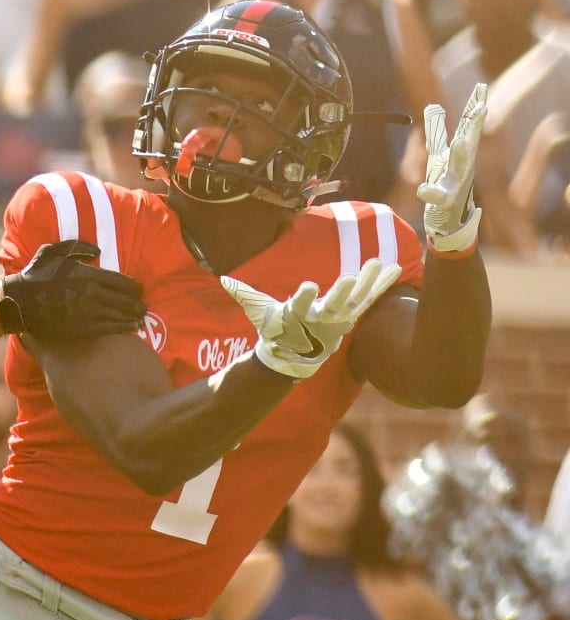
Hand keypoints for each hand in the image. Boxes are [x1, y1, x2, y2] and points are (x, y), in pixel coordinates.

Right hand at [0, 240, 145, 340]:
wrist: (20, 303)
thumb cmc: (36, 276)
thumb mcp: (53, 252)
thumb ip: (78, 248)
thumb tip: (98, 251)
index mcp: (89, 274)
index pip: (124, 282)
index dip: (136, 287)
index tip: (139, 290)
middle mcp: (93, 294)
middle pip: (127, 300)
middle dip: (138, 303)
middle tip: (143, 306)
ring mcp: (89, 313)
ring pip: (122, 316)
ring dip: (134, 317)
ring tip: (140, 318)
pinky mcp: (84, 328)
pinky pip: (112, 329)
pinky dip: (124, 329)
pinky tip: (130, 329)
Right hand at [220, 258, 401, 378]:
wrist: (294, 357)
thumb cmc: (275, 330)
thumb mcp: (259, 313)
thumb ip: (244, 293)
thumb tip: (223, 278)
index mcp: (296, 317)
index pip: (298, 307)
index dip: (304, 297)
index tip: (309, 286)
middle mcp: (320, 319)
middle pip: (332, 305)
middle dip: (342, 292)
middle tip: (352, 278)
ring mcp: (339, 319)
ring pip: (356, 300)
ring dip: (369, 282)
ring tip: (379, 263)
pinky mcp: (350, 316)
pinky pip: (369, 299)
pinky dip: (382, 285)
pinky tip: (396, 268)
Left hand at [417, 83, 485, 254]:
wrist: (449, 220)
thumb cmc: (446, 183)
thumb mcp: (439, 155)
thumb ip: (435, 131)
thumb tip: (432, 106)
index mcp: (460, 154)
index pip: (467, 128)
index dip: (474, 109)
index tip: (481, 88)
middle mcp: (463, 166)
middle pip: (469, 143)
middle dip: (474, 126)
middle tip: (481, 108)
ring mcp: (456, 184)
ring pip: (459, 168)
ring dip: (459, 154)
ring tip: (458, 141)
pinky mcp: (445, 203)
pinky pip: (437, 197)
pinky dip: (430, 192)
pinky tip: (423, 189)